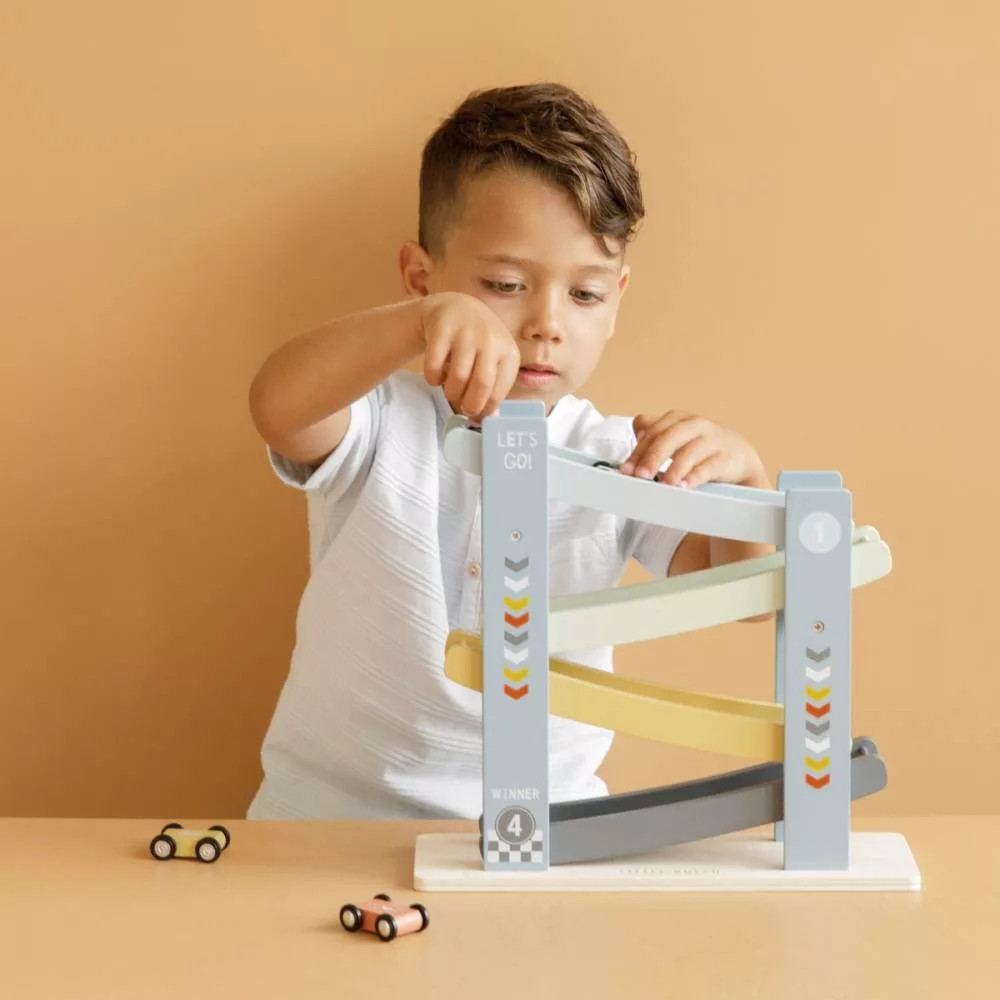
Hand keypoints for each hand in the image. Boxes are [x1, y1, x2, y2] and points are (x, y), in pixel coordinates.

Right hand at [420, 292, 520, 420]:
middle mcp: (491, 339)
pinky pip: (434, 366)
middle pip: (481, 385)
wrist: (455, 308)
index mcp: (509, 352)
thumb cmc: (477, 344)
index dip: (485, 410)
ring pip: (458, 377)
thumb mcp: (492, 363)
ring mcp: (467, 332)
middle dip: (470, 405)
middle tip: (463, 408)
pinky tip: (437, 375)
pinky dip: (433, 378)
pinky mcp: (443, 328)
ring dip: (450, 392)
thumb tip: (489, 420)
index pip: (499, 392)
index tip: (476, 416)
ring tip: (450, 390)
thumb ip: (492, 389)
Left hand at [619, 411, 766, 488]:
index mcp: (678, 419)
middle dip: (653, 456)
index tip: (627, 470)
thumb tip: (637, 429)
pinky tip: (685, 486)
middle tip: (641, 475)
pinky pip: (709, 466)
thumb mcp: (676, 437)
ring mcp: (712, 440)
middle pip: (670, 437)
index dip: (638, 451)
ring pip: (690, 451)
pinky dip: (695, 476)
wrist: (738, 457)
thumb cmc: (700, 447)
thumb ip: (654, 433)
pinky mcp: (726, 457)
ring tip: (663, 484)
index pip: (654, 431)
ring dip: (674, 469)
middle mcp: (695, 425)